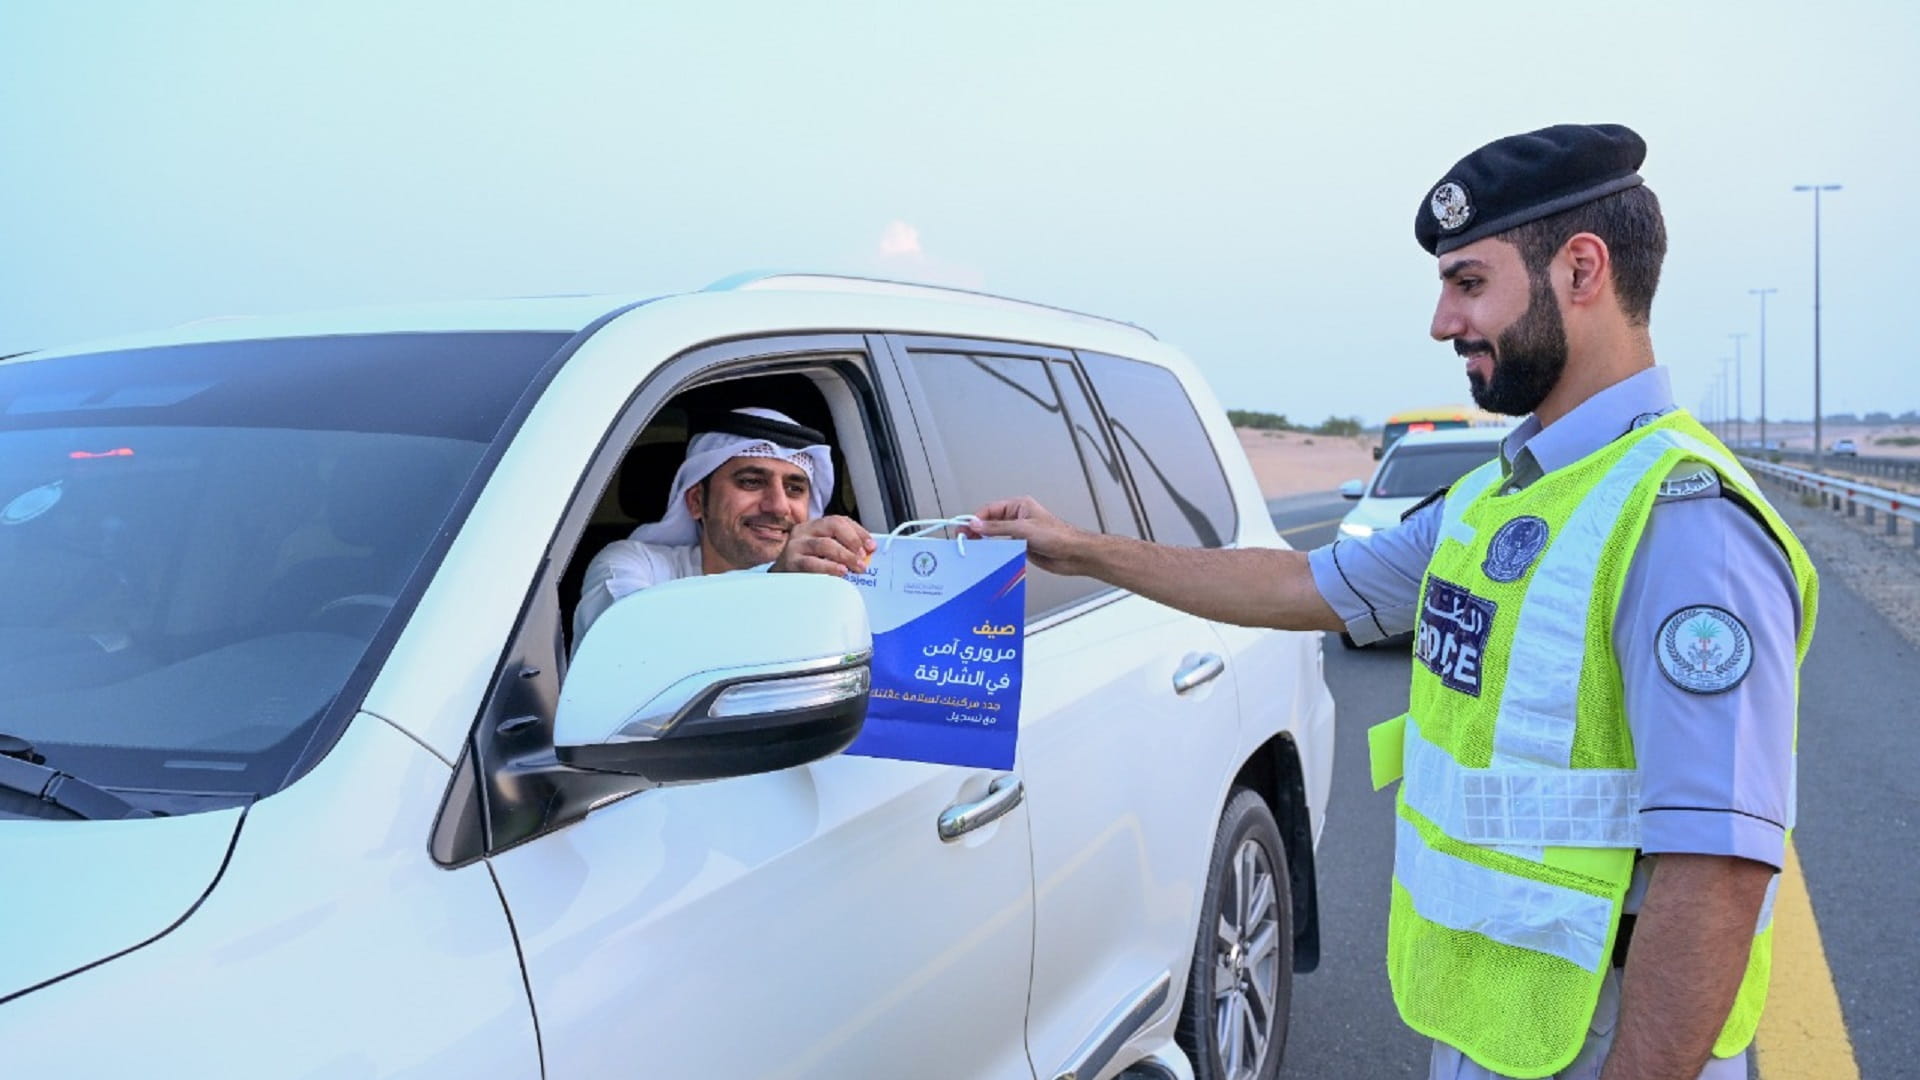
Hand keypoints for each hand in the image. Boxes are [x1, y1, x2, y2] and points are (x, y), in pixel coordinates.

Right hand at [772, 515, 874, 576]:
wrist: (779, 581)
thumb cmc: (805, 566)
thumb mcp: (823, 552)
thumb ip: (842, 548)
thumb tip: (866, 553)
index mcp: (814, 526)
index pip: (839, 520)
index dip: (858, 532)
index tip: (871, 546)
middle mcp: (804, 531)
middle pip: (832, 526)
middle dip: (853, 541)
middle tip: (864, 557)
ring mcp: (795, 546)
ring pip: (825, 544)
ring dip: (845, 556)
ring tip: (857, 567)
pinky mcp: (790, 562)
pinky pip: (812, 563)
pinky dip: (829, 567)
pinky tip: (840, 571)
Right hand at [964, 496, 1088, 574]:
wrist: (1074, 554)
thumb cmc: (1058, 536)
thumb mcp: (1024, 529)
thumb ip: (998, 527)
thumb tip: (977, 523)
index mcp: (1019, 506)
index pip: (990, 510)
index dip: (976, 519)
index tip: (965, 528)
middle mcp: (1018, 518)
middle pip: (990, 522)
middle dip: (977, 530)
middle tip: (965, 539)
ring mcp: (1019, 533)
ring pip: (995, 536)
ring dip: (985, 541)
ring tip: (973, 548)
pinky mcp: (1021, 546)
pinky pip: (1003, 547)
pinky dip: (994, 551)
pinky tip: (988, 556)